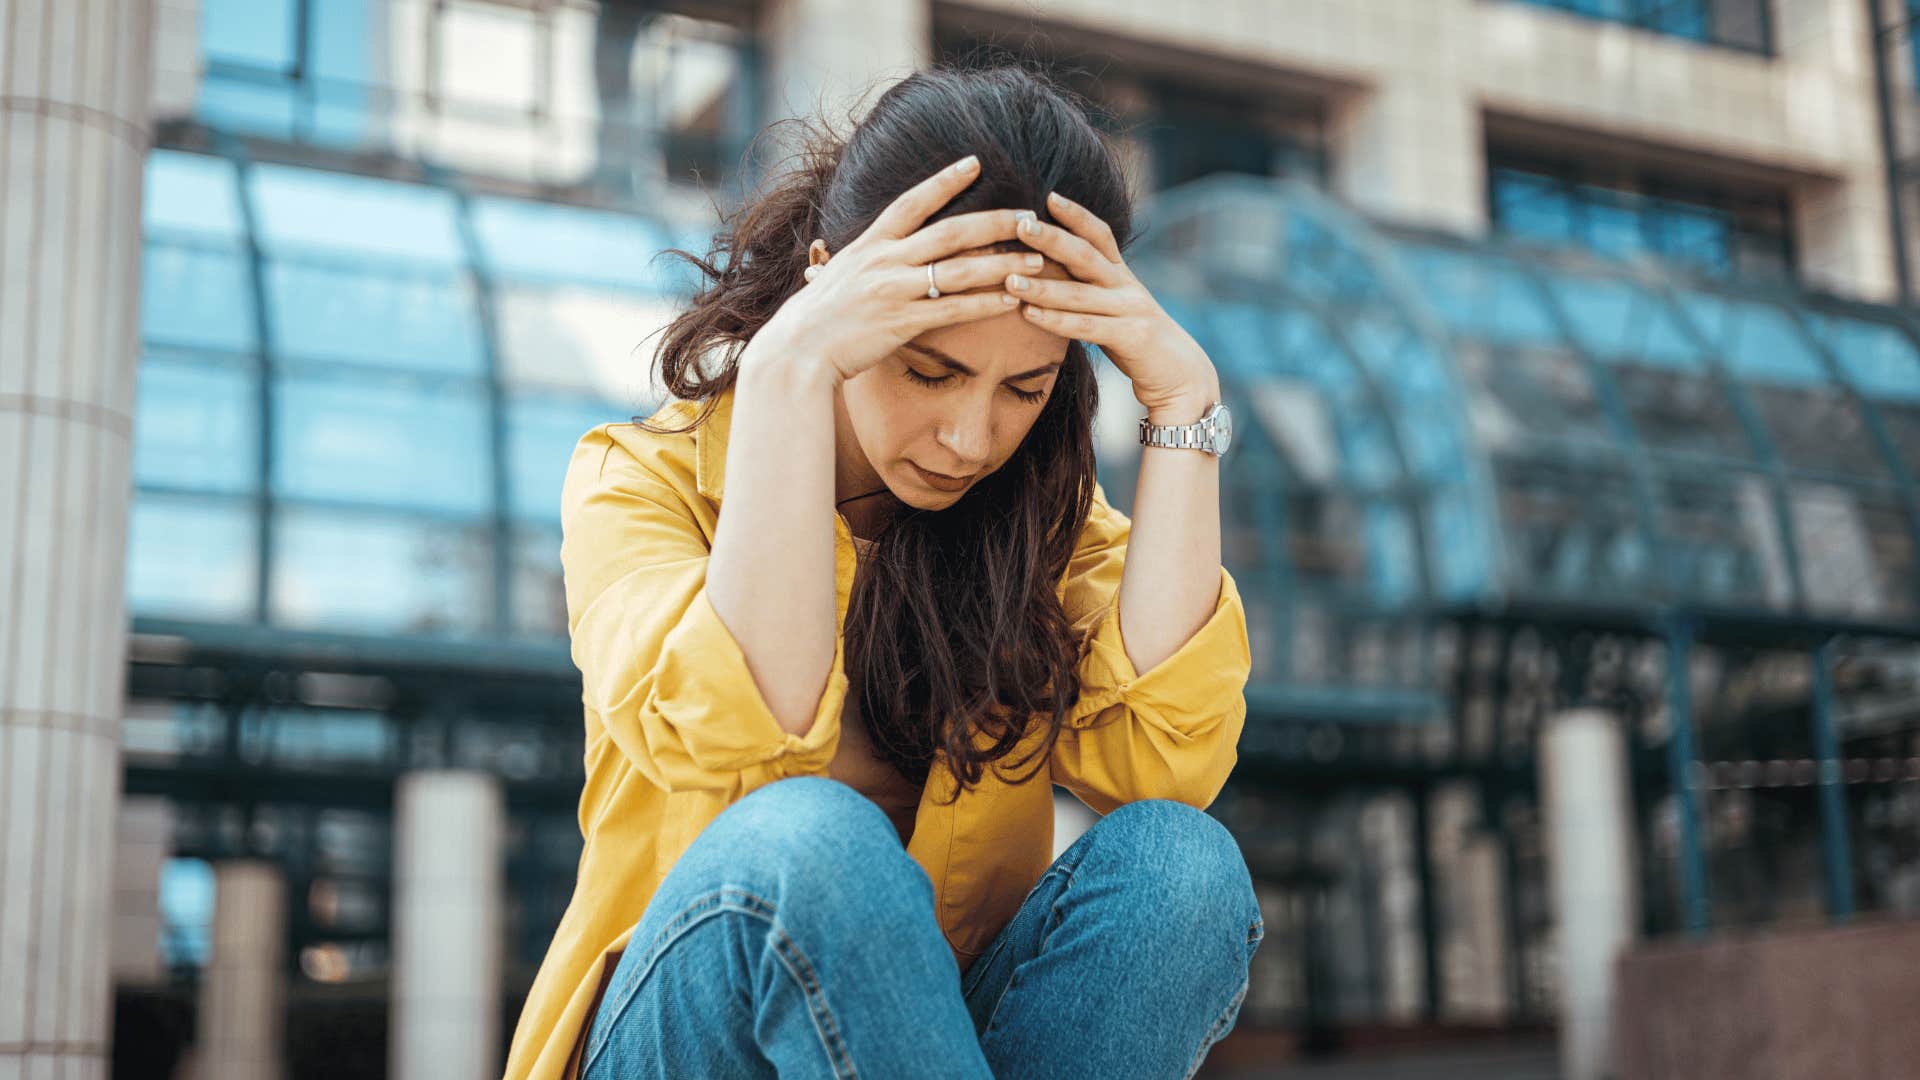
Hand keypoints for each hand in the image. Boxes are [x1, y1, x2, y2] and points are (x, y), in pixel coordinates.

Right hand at [744, 154, 1044, 387]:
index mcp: (871, 243)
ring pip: (961, 270)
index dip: (945, 181)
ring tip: (1037, 259)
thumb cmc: (818, 316)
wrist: (798, 350)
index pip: (913, 201)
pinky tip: (1013, 300)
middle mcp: (886, 261)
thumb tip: (880, 248)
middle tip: (1029, 216)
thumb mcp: (839, 273)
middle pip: (951, 232)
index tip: (975, 162)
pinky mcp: (904, 323)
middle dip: (995, 222)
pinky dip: (987, 303)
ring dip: (1003, 264)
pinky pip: (955, 310)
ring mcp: (896, 291)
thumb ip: (866, 259)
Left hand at [1006, 191, 1218, 414]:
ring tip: (1009, 280)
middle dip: (1052, 238)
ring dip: (1042, 286)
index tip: (1048, 197)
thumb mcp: (1115, 306)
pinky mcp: (1131, 337)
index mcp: (1122, 274)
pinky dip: (1056, 320)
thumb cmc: (1136, 340)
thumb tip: (1047, 272)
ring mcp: (1131, 310)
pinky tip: (1029, 314)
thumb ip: (1089, 288)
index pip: (1100, 235)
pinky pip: (1087, 327)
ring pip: (1080, 293)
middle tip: (1020, 225)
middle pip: (1086, 255)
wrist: (1181, 374)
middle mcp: (1127, 286)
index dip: (1077, 215)